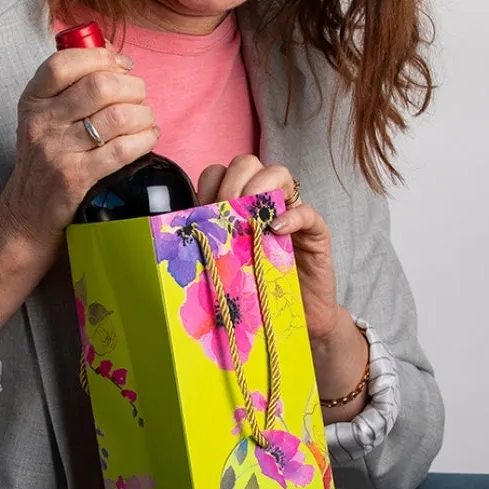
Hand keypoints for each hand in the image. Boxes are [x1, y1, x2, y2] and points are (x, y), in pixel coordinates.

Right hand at [0, 47, 159, 252]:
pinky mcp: (76, 177)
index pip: (65, 62)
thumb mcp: (44, 119)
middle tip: (140, 96)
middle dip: (132, 86)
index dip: (102, 56)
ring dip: (143, 114)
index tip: (123, 65)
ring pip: (116, 116)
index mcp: (33, 101)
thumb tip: (110, 50)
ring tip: (145, 119)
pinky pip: (122, 149)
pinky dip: (144, 139)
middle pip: (99, 85)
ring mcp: (58, 150)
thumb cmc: (43, 164)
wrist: (25, 216)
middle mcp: (42, 122)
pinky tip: (148, 138)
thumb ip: (71, 85)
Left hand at [197, 155, 339, 340]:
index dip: (209, 184)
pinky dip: (292, 216)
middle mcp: (263, 202)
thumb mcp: (220, 266)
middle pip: (247, 164)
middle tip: (225, 212)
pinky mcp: (315, 234)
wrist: (284, 325)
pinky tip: (275, 230)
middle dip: (231, 184)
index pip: (220, 172)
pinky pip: (308, 212)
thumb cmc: (250, 294)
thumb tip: (173, 235)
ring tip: (248, 218)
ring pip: (279, 174)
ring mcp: (291, 214)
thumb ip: (204, 245)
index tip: (203, 210)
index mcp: (238, 206)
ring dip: (258, 189)